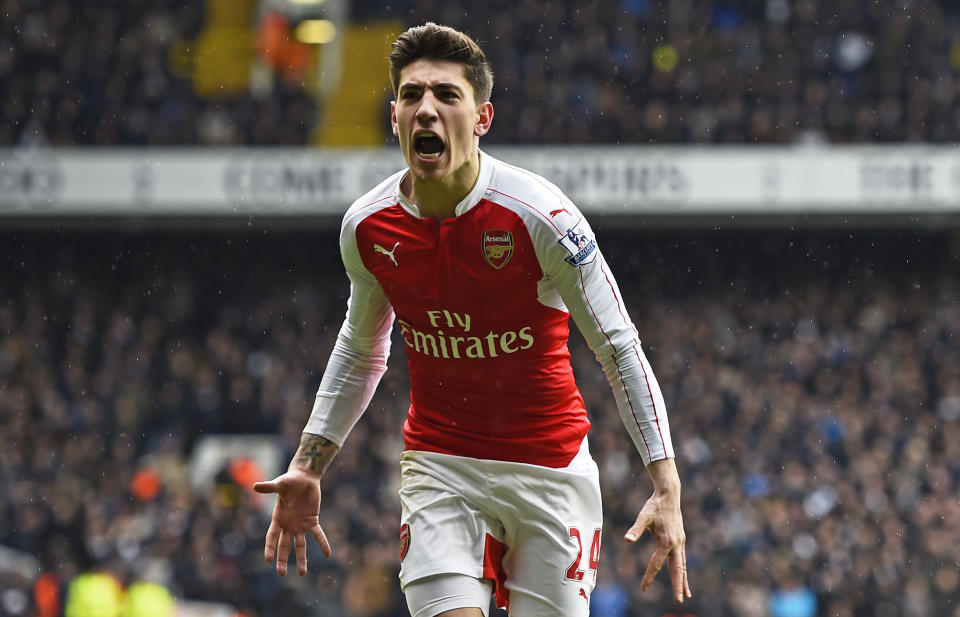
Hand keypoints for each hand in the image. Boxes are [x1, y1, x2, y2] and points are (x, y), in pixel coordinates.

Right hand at [253, 469, 331, 575]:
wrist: (304, 477)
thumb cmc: (289, 480)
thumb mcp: (279, 484)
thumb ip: (269, 487)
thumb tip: (254, 485)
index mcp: (278, 518)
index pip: (272, 537)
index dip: (270, 548)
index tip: (268, 560)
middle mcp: (288, 525)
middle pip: (284, 546)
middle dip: (282, 560)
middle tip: (281, 574)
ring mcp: (300, 524)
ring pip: (300, 545)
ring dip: (302, 558)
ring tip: (302, 573)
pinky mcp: (312, 520)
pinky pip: (318, 534)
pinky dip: (322, 543)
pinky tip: (327, 554)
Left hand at [624, 459, 690, 602]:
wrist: (669, 494)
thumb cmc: (654, 505)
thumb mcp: (643, 516)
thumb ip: (636, 529)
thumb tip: (627, 540)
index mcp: (666, 541)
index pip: (656, 564)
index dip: (649, 577)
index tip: (643, 589)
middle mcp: (676, 544)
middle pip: (677, 569)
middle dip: (677, 586)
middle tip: (680, 601)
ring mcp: (680, 542)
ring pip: (683, 566)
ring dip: (683, 581)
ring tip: (687, 595)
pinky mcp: (680, 540)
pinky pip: (682, 559)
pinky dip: (683, 570)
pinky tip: (682, 576)